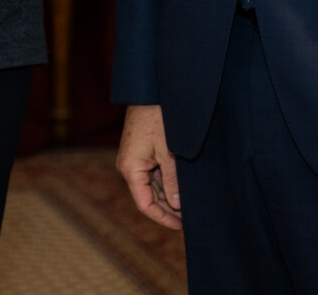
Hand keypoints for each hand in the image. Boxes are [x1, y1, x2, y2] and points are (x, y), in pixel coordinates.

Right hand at [116, 104, 180, 229]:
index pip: (145, 204)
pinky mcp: (140, 153)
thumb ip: (172, 180)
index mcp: (130, 169)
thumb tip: (177, 205)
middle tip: (189, 217)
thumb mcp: (169, 152)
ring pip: (150, 187)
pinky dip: (165, 183)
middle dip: (167, 208)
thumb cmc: (157, 118)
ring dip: (168, 196)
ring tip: (187, 205)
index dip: (162, 217)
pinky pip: (151, 175)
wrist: (148, 92)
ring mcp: (133, 160)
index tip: (180, 225)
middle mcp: (128, 167)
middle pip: (147, 197)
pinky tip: (180, 188)